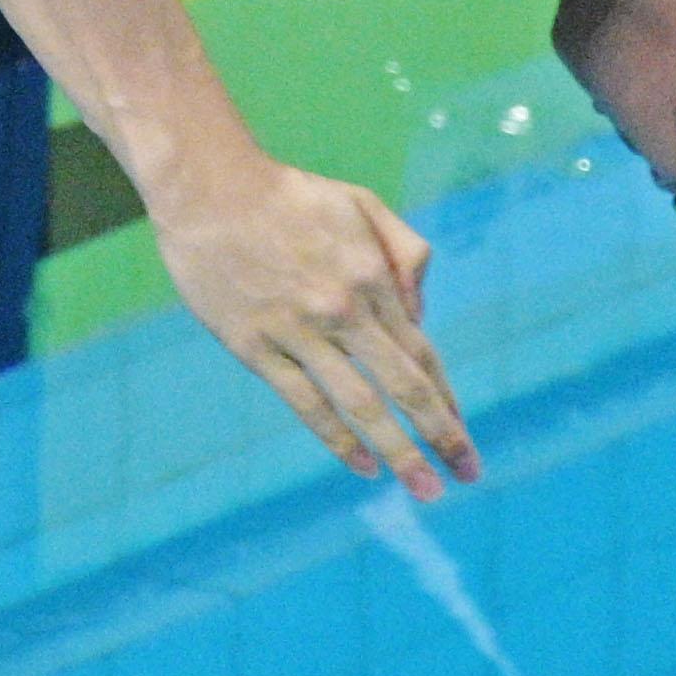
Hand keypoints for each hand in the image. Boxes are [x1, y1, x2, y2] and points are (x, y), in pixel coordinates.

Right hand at [149, 155, 477, 496]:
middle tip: (467, 475)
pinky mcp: (253, 345)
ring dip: (397, 452)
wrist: (207, 187)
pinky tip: (361, 465)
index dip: (447, 400)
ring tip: (424, 489)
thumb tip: (422, 312)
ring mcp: (297, 330)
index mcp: (373, 275)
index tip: (464, 437)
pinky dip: (336, 439)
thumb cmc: (290, 195)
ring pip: (359, 404)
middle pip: (403, 386)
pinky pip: (304, 402)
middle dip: (441, 436)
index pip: (422, 352)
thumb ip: (406, 251)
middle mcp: (343, 309)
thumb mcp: (363, 203)